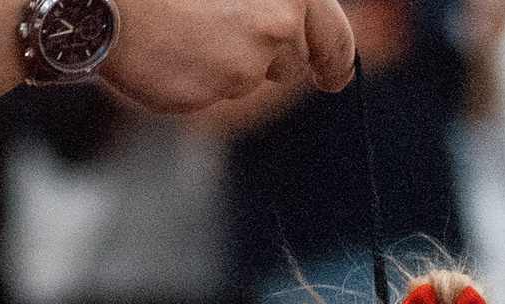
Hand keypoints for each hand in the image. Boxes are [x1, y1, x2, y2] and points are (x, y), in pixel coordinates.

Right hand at [100, 0, 355, 112]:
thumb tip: (293, 31)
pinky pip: (211, 93)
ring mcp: (243, 65)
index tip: (334, 76)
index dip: (336, 60)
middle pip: (290, 64)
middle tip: (227, 35)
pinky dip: (193, 78)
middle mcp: (276, 28)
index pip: (335, 38)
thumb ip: (277, 5)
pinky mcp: (210, 91)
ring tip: (186, 30)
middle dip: (267, 58)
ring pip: (248, 80)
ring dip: (225, 65)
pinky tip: (168, 49)